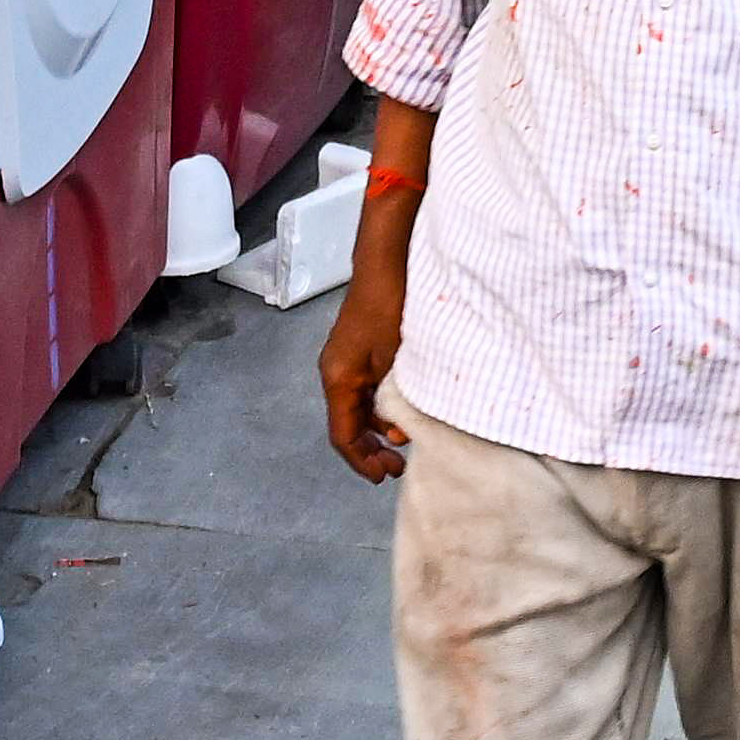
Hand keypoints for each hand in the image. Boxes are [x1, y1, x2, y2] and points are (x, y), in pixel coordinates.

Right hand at [318, 263, 412, 483]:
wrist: (386, 263)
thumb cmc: (389, 305)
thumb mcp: (395, 360)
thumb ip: (394, 400)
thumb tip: (399, 433)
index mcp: (338, 379)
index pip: (343, 435)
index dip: (361, 460)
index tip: (383, 475)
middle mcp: (335, 374)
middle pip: (347, 426)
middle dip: (370, 450)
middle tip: (397, 466)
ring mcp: (346, 363)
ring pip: (357, 410)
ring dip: (377, 430)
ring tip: (404, 443)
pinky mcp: (359, 353)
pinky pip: (364, 392)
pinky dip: (380, 409)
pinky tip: (402, 412)